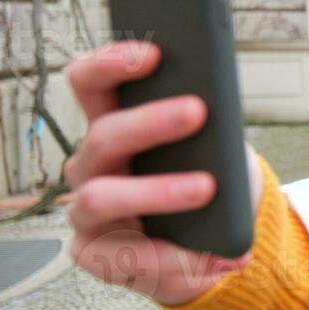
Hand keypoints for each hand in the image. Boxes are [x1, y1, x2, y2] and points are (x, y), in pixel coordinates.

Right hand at [62, 39, 260, 305]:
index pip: (91, 83)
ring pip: (101, 197)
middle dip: (149, 121)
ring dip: (158, 190)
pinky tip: (215, 256)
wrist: (211, 239)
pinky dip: (177, 257)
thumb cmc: (207, 176)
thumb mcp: (215, 149)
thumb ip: (209, 129)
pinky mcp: (96, 255)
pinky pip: (127, 256)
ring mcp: (88, 211)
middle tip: (197, 111)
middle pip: (103, 135)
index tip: (152, 52)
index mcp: (112, 125)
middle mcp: (91, 165)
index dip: (111, 63)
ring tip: (207, 188)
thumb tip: (220, 114)